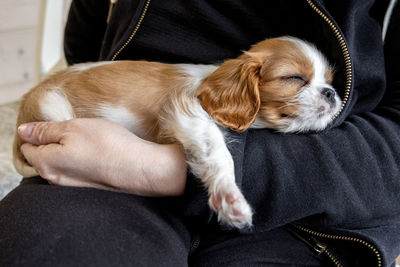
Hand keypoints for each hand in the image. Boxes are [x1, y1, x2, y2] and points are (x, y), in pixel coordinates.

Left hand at [18, 118, 186, 195]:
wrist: (139, 167)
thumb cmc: (107, 145)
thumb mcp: (73, 128)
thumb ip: (44, 130)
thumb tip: (24, 131)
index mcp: (46, 163)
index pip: (27, 145)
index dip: (39, 131)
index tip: (58, 124)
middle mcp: (55, 178)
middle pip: (42, 155)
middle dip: (53, 141)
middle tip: (75, 130)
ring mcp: (71, 184)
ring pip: (60, 161)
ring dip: (68, 150)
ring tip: (88, 140)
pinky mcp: (87, 185)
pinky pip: (75, 168)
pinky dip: (81, 158)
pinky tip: (96, 152)